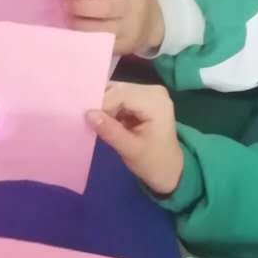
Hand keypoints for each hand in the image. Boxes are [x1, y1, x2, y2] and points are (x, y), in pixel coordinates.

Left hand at [62, 0, 163, 55]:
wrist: (153, 21)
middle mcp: (134, 6)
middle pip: (103, 7)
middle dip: (79, 7)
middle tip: (64, 6)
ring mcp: (131, 29)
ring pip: (101, 28)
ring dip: (78, 24)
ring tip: (67, 20)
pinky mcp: (125, 46)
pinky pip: (101, 43)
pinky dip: (85, 38)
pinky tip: (75, 34)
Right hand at [86, 82, 183, 196]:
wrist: (169, 168)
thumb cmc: (153, 162)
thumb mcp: (130, 150)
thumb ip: (110, 131)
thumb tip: (88, 114)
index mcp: (156, 103)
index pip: (121, 95)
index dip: (101, 105)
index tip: (88, 122)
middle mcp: (154, 91)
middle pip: (118, 89)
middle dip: (101, 104)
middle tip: (89, 122)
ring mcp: (149, 92)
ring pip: (116, 91)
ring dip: (104, 106)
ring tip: (97, 123)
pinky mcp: (142, 97)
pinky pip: (119, 95)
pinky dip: (109, 107)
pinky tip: (106, 121)